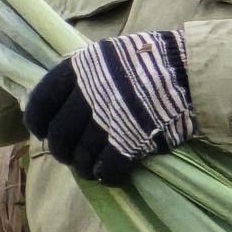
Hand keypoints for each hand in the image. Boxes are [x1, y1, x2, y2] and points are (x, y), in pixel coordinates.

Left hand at [22, 30, 194, 184]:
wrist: (192, 71)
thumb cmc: (152, 60)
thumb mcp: (108, 55)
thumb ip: (83, 75)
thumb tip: (61, 99)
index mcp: (78, 69)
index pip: (39, 104)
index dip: (39, 124)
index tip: (46, 131)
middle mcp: (87, 94)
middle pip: (58, 137)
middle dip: (63, 151)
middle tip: (72, 154)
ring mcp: (107, 120)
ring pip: (80, 158)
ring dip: (84, 167)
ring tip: (92, 166)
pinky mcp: (129, 142)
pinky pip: (106, 170)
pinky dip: (106, 176)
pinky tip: (112, 173)